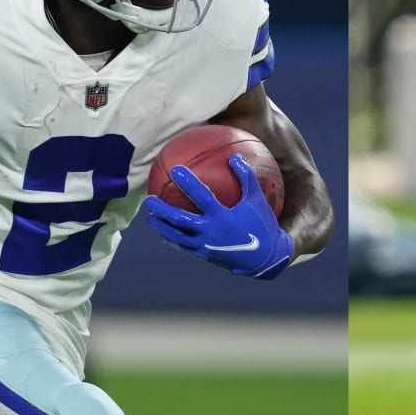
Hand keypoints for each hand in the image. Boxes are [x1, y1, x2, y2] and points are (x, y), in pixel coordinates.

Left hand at [143, 154, 293, 279]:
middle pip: (180, 220)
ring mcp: (206, 245)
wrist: (266, 258)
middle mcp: (211, 232)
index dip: (188, 183)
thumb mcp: (257, 199)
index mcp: (223, 216)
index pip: (201, 196)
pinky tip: (164, 234)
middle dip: (162, 210)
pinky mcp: (206, 255)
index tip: (175, 170)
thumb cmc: (262, 224)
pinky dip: (172, 240)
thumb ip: (246, 177)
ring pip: (178, 236)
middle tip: (149, 200)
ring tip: (150, 218)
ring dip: (162, 227)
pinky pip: (184, 247)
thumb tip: (234, 156)